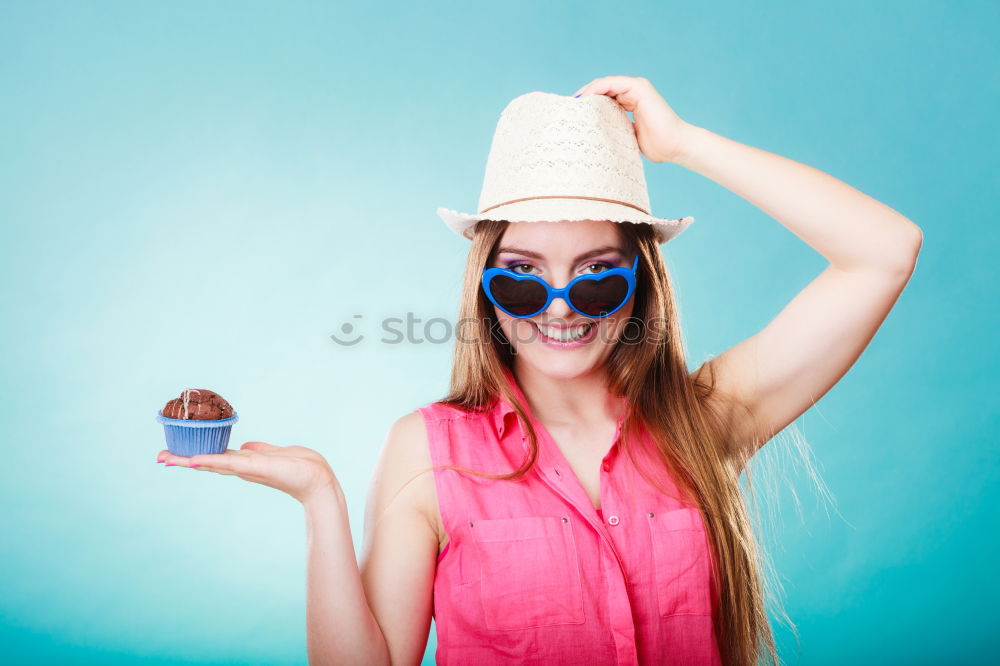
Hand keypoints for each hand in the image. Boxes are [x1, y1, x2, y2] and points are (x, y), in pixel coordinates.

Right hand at [157, 441, 340, 505]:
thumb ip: (259, 450)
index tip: (172, 454)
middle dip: (182, 460)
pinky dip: (210, 462)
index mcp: (245, 462)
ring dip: (189, 461)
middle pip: (207, 462)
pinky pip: (229, 463)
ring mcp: (247, 468)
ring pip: (213, 463)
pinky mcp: (255, 467)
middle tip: (158, 457)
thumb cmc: (300, 467)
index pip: (215, 458)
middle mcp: (242, 467)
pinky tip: (194, 460)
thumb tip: (247, 446)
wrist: (317, 480)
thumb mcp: (275, 453)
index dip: (194, 456)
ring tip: (166, 458)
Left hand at [572, 76, 693, 163]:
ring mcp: (636, 87)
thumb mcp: (629, 138)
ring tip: (574, 104)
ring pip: (604, 84)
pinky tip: (585, 98)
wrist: (675, 146)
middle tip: (567, 108)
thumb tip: (597, 139)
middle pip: (601, 89)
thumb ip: (617, 131)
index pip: (603, 98)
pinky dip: (596, 89)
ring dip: (587, 92)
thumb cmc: (658, 147)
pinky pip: (611, 83)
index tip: (572, 114)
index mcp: (631, 102)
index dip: (587, 104)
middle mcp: (633, 92)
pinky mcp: (639, 87)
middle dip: (584, 97)